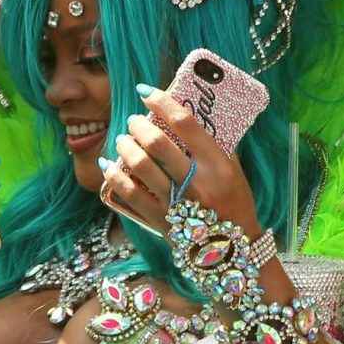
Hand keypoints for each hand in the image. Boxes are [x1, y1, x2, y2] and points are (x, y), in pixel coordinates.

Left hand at [101, 84, 262, 237]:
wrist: (232, 251)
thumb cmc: (234, 204)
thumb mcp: (234, 171)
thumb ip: (212, 146)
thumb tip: (183, 117)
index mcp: (218, 166)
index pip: (186, 124)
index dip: (162, 102)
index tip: (147, 92)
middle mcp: (197, 184)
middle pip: (157, 143)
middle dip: (138, 125)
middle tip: (133, 121)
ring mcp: (176, 204)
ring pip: (140, 166)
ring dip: (125, 146)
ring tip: (122, 139)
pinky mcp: (159, 221)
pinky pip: (129, 194)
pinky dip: (114, 175)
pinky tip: (109, 164)